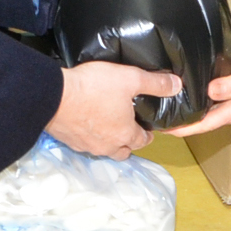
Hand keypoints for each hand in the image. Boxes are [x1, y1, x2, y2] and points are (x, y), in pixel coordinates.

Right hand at [46, 61, 176, 158]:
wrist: (53, 96)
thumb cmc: (93, 87)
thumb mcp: (130, 78)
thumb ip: (155, 83)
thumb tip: (176, 85)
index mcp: (125, 134)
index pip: (143, 141)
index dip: (147, 134)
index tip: (147, 127)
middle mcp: (107, 145)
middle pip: (123, 151)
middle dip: (128, 143)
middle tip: (129, 128)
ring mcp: (86, 145)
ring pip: (103, 149)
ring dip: (108, 141)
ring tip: (107, 125)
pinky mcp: (69, 141)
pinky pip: (84, 143)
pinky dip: (88, 136)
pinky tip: (86, 122)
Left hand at [170, 60, 230, 135]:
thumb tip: (210, 90)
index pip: (203, 125)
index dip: (183, 129)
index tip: (166, 130)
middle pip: (202, 124)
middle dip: (182, 125)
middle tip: (161, 122)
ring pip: (207, 118)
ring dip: (190, 118)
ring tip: (171, 113)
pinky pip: (213, 110)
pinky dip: (200, 109)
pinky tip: (192, 102)